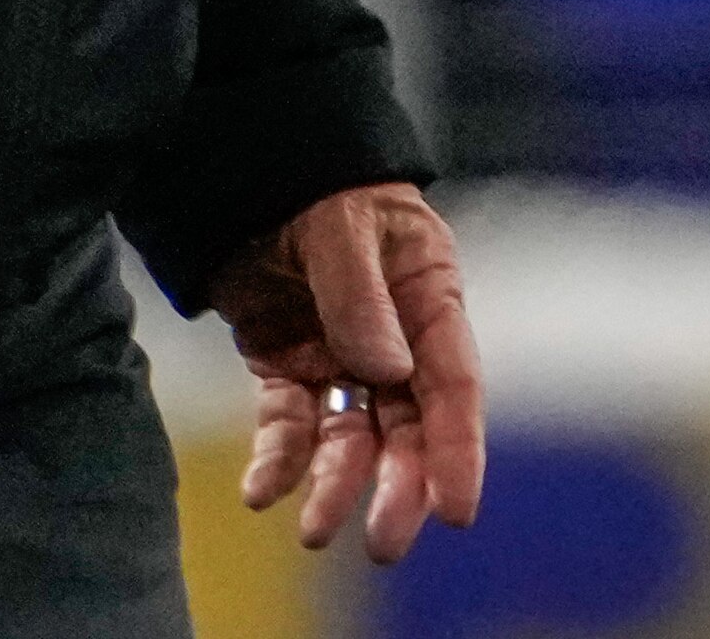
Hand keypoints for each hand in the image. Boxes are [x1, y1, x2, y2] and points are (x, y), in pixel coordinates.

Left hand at [213, 183, 482, 563]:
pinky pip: (288, 424)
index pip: (453, 384)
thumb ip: (361, 297)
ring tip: (314, 530)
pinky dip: (279, 460)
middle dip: (397, 486)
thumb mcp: (343, 227)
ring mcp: (339, 356)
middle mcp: (394, 339)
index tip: (456, 510)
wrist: (251, 166)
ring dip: (336, 485)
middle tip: (383, 542)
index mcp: (430, 298)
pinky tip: (262, 492)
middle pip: (406, 427)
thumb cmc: (319, 183)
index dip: (458, 449)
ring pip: (349, 437)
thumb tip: (387, 373)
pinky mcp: (286, 365)